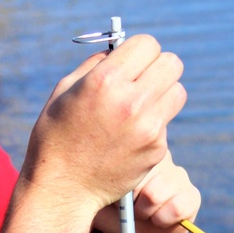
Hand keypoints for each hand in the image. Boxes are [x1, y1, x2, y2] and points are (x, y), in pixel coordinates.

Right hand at [21, 35, 185, 217]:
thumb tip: (119, 51)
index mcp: (104, 80)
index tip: (133, 61)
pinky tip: (129, 137)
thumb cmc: (56, 136)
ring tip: (140, 106)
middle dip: (157, 68)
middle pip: (172, 64)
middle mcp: (131, 101)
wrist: (62, 188)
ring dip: (163, 94)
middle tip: (143, 79)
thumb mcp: (65, 91)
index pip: (148, 44)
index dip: (139, 50)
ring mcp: (148, 127)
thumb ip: (95, 65)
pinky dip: (152, 125)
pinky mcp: (157, 149)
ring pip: (177, 92)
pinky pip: (165, 123)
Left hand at [92, 150, 201, 232]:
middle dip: (129, 200)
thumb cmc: (109, 212)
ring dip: (144, 212)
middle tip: (128, 207)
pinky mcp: (191, 196)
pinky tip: (157, 220)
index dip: (120, 182)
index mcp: (136, 150)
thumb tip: (109, 179)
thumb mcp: (95, 196)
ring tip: (141, 214)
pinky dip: (162, 219)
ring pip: (156, 194)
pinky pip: (177, 208)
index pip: (129, 156)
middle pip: (141, 175)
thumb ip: (98, 182)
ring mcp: (178, 175)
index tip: (114, 196)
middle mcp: (160, 156)